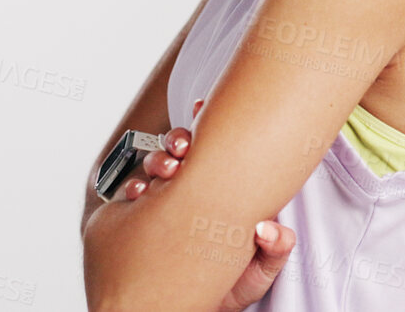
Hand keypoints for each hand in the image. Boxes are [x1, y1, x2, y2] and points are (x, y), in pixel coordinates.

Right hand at [119, 100, 297, 310]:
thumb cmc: (227, 291)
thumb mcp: (257, 276)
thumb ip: (274, 252)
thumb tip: (271, 228)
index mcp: (221, 199)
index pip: (216, 154)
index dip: (209, 129)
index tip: (203, 112)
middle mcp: (190, 197)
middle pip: (182, 153)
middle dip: (179, 142)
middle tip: (182, 149)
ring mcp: (163, 207)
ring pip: (155, 168)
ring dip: (157, 161)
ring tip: (164, 170)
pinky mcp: (138, 221)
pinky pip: (130, 195)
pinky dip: (131, 187)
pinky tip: (136, 192)